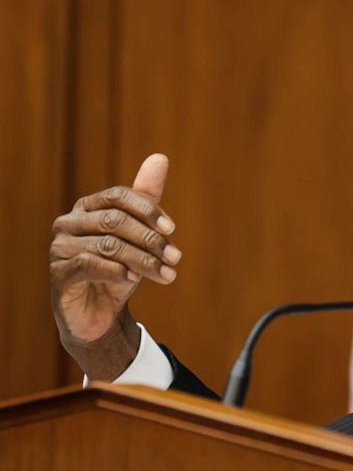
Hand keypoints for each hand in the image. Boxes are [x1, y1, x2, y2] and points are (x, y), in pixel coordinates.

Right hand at [49, 154, 180, 379]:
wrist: (100, 313)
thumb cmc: (121, 267)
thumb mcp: (139, 235)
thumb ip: (147, 199)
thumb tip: (160, 157)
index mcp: (88, 207)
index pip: (118, 196)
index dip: (147, 210)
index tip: (172, 229)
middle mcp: (69, 223)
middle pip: (115, 221)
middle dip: (150, 239)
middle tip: (175, 258)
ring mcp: (59, 248)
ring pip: (108, 245)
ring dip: (143, 261)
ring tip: (166, 275)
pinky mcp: (58, 275)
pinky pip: (89, 264)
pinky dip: (117, 271)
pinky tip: (133, 280)